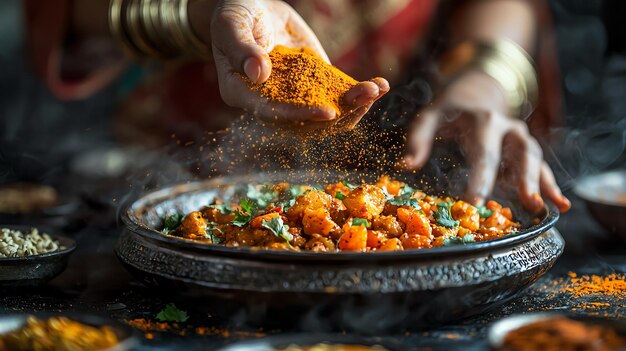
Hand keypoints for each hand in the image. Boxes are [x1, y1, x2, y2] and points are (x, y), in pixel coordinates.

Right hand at [210, 0, 387, 130]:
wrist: (254, 5)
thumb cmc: (235, 14)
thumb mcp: (232, 24)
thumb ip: (241, 47)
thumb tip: (258, 73)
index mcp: (243, 93)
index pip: (271, 112)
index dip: (299, 116)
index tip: (327, 113)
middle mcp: (270, 101)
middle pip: (304, 120)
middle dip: (338, 114)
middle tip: (364, 99)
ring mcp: (296, 94)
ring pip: (327, 111)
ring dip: (354, 106)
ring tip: (376, 90)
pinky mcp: (315, 84)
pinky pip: (338, 94)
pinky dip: (359, 93)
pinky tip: (381, 85)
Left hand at [404, 70, 570, 212]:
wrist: (477, 89)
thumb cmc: (450, 109)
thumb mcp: (430, 116)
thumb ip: (419, 138)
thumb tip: (406, 166)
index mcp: (484, 121)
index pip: (483, 153)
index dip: (480, 178)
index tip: (474, 201)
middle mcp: (508, 128)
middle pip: (520, 154)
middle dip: (523, 179)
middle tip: (525, 202)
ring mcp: (521, 138)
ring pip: (536, 159)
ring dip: (541, 182)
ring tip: (543, 207)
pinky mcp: (526, 150)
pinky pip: (542, 167)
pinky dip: (552, 185)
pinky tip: (561, 205)